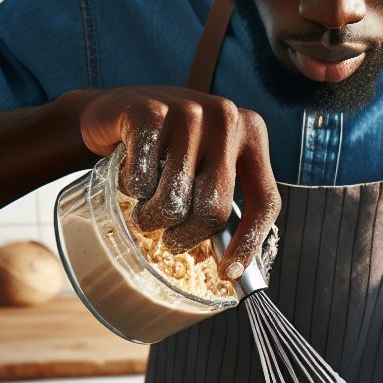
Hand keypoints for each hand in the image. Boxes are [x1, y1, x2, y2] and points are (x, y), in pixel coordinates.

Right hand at [76, 85, 280, 276]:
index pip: (265, 201)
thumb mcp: (208, 164)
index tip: (229, 273)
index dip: (249, 243)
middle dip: (186, 237)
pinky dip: (131, 190)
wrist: (116, 110)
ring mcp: (188, 111)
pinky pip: (141, 182)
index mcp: (253, 132)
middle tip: (171, 239)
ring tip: (146, 207)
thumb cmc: (168, 149)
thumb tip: (235, 269)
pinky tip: (131, 174)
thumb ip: (226, 197)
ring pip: (173, 202)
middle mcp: (226, 117)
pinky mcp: (147, 112)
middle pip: (213, 211)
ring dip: (152, 218)